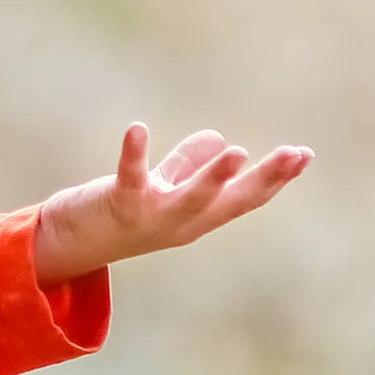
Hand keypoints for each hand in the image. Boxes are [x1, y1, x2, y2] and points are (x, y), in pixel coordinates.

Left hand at [33, 123, 312, 286]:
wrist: (70, 245)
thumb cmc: (119, 214)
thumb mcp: (163, 188)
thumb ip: (189, 166)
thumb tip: (221, 139)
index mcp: (197, 216)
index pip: (244, 197)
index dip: (275, 178)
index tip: (304, 155)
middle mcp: (182, 222)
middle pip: (231, 201)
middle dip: (266, 178)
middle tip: (296, 154)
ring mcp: (153, 217)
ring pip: (190, 199)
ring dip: (213, 177)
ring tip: (236, 152)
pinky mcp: (119, 205)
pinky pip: (130, 178)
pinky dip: (134, 154)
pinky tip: (137, 129)